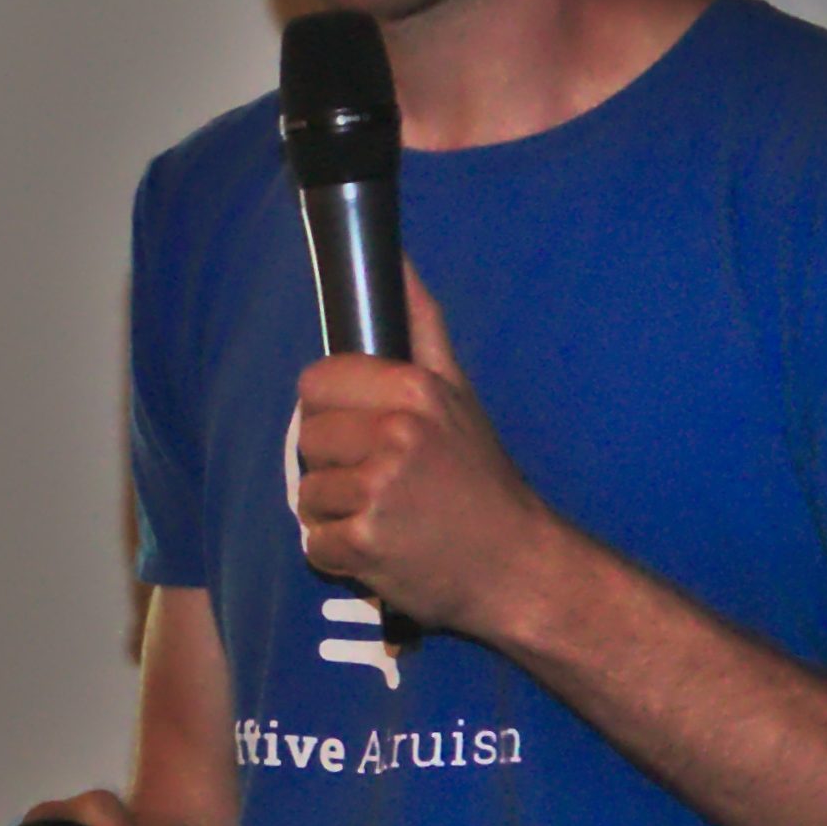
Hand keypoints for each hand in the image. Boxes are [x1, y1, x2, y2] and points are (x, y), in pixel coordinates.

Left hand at [290, 268, 555, 636]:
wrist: (520, 566)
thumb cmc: (482, 480)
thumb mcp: (458, 394)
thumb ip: (421, 325)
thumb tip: (398, 258)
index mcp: (413, 392)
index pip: (316, 382)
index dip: (332, 409)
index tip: (361, 431)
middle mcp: (395, 435)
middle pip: (307, 438)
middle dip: (334, 463)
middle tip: (382, 481)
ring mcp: (378, 491)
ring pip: (306, 493)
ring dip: (335, 512)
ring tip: (386, 515)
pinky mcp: (365, 544)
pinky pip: (314, 542)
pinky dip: (340, 553)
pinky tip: (382, 548)